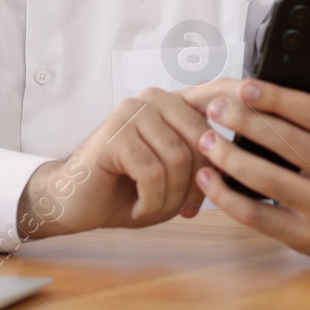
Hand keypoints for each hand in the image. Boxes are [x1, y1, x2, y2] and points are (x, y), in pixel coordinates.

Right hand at [17, 88, 211, 238]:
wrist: (74, 202)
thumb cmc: (128, 190)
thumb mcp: (175, 175)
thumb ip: (203, 163)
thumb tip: (235, 164)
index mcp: (174, 103)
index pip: (216, 112)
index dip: (227, 137)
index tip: (225, 166)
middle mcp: (154, 98)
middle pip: (201, 142)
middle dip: (195, 186)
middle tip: (182, 210)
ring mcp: (132, 112)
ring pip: (177, 159)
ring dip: (171, 198)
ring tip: (154, 209)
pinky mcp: (113, 135)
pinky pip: (151, 172)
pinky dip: (151, 201)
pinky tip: (138, 209)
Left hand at [182, 47, 309, 257]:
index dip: (278, 99)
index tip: (245, 87)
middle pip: (289, 145)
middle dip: (246, 123)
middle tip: (215, 107)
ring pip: (268, 181)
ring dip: (230, 158)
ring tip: (205, 139)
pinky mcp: (304, 237)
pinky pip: (258, 217)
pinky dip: (227, 198)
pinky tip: (206, 179)